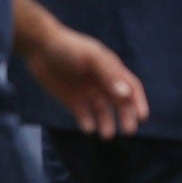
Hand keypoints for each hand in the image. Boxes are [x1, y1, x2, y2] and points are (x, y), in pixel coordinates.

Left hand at [25, 26, 147, 137]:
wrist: (39, 46)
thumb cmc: (69, 48)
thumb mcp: (92, 58)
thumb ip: (109, 75)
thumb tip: (126, 95)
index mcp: (111, 70)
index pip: (131, 88)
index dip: (138, 102)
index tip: (142, 117)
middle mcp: (102, 82)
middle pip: (120, 103)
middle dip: (126, 117)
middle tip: (128, 131)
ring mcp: (87, 92)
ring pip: (102, 112)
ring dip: (107, 123)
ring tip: (106, 135)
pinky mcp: (72, 100)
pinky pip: (84, 115)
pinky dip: (87, 123)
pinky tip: (88, 128)